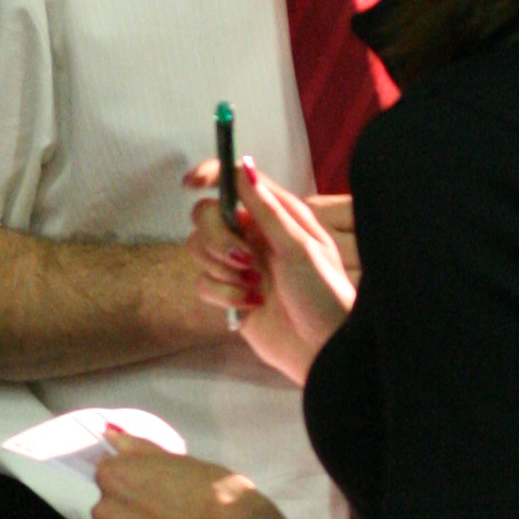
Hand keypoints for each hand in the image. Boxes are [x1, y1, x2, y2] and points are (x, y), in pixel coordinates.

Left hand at [90, 435, 256, 518]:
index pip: (108, 475)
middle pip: (110, 510)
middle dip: (131, 513)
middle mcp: (104, 513)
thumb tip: (110, 436)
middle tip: (167, 517)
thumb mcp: (177, 459)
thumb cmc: (215, 491)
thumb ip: (137, 449)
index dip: (135, 482)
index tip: (157, 489)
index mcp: (113, 477)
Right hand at [183, 158, 354, 383]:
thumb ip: (269, 210)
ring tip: (254, 285)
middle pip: (205, 216)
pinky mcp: (228, 295)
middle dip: (217, 238)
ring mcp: (238, 265)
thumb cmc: (325, 293)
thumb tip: (244, 169)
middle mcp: (252, 235)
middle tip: (244, 259)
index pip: (234, 182)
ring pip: (198, 249)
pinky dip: (224, 294)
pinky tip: (252, 304)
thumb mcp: (302, 247)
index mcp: (274, 215)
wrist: (325, 348)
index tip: (192, 184)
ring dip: (222, 268)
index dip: (211, 175)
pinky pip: (203, 284)